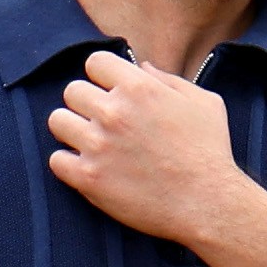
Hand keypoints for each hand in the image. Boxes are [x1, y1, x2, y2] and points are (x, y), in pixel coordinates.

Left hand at [45, 49, 261, 252]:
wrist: (207, 203)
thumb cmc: (210, 151)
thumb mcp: (203, 103)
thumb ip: (169, 80)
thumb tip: (142, 67)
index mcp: (138, 87)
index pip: (94, 62)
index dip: (103, 77)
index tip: (111, 92)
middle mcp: (113, 112)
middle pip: (72, 91)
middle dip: (87, 104)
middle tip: (103, 123)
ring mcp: (97, 145)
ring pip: (58, 121)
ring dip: (72, 130)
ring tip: (92, 143)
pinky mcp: (88, 178)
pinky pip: (56, 160)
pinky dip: (68, 164)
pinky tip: (89, 168)